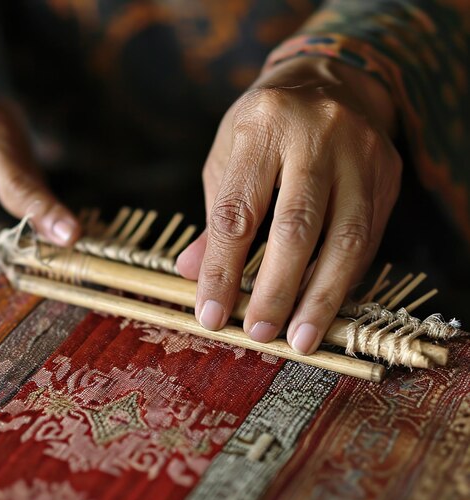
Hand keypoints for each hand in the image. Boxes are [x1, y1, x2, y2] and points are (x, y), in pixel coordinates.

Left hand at [177, 57, 401, 354]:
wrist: (330, 82)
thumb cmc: (265, 128)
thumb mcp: (229, 160)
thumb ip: (215, 218)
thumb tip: (189, 273)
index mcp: (262, 126)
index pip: (237, 213)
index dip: (222, 271)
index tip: (211, 316)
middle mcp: (317, 134)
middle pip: (296, 228)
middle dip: (275, 290)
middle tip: (259, 333)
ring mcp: (360, 152)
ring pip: (345, 238)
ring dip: (320, 297)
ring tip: (300, 339)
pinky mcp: (387, 173)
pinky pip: (369, 238)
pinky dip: (344, 279)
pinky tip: (325, 306)